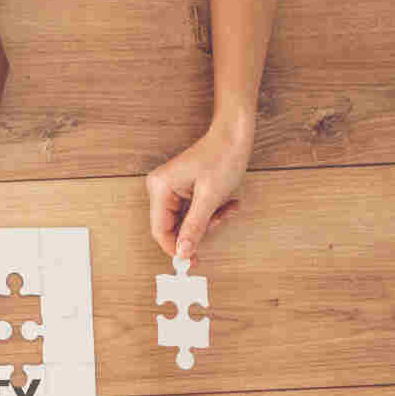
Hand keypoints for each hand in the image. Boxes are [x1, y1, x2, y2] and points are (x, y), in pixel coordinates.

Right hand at [146, 117, 251, 265]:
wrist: (233, 134)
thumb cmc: (222, 156)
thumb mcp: (210, 197)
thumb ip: (195, 227)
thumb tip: (183, 252)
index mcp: (160, 188)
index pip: (160, 229)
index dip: (175, 248)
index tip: (191, 261)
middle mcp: (160, 188)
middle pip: (173, 226)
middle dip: (199, 229)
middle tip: (219, 222)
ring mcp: (170, 188)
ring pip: (186, 221)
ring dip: (209, 220)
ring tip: (227, 208)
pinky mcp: (182, 189)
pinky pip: (192, 211)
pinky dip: (210, 212)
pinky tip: (226, 203)